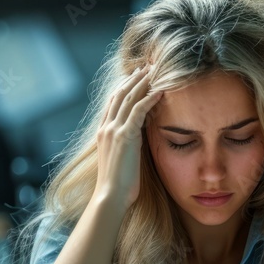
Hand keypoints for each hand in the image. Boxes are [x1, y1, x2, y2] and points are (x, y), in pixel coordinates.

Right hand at [93, 64, 162, 210]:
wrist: (110, 196)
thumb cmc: (117, 185)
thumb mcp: (120, 160)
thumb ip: (127, 145)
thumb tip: (139, 140)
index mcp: (103, 132)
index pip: (113, 103)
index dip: (124, 87)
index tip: (135, 77)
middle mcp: (106, 127)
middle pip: (120, 95)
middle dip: (133, 79)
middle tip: (146, 67)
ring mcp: (114, 130)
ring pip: (129, 98)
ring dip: (142, 83)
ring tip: (153, 71)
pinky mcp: (125, 136)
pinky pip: (138, 110)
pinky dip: (149, 98)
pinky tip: (160, 90)